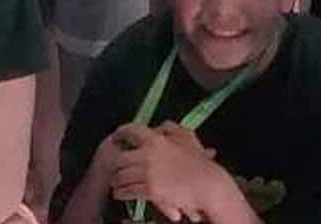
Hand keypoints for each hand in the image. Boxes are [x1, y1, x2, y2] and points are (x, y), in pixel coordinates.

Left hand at [109, 121, 228, 221]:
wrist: (207, 185)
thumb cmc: (199, 162)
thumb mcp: (187, 137)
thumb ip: (170, 128)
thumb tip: (159, 126)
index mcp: (156, 140)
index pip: (131, 131)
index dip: (121, 133)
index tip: (116, 137)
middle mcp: (148, 155)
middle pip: (120, 157)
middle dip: (115, 163)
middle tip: (114, 166)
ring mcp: (148, 173)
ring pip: (121, 176)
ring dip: (117, 180)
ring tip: (116, 182)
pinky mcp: (150, 190)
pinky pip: (128, 191)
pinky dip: (122, 193)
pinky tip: (121, 193)